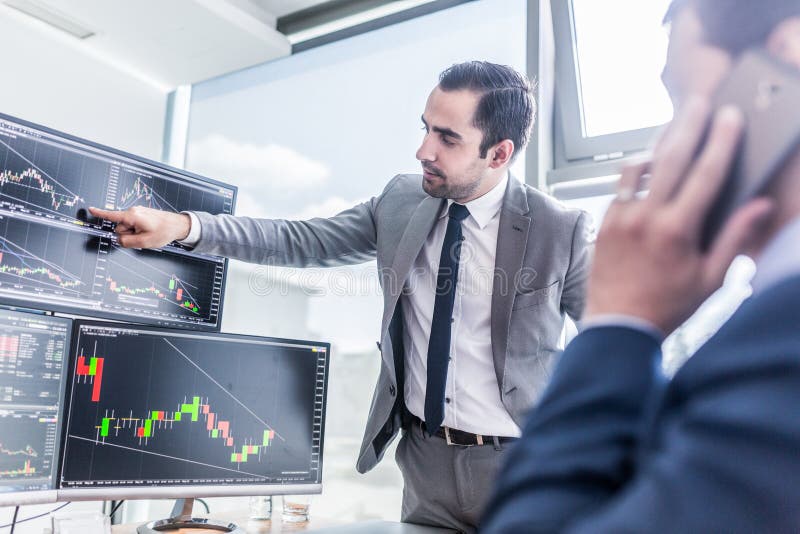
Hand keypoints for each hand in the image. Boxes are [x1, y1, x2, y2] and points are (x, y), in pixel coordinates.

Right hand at [88, 206, 191, 248]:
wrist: (178, 225)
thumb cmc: (163, 232)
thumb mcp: (143, 242)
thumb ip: (127, 242)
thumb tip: (118, 240)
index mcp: (132, 216)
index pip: (112, 215)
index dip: (100, 213)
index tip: (89, 209)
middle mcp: (133, 211)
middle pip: (120, 228)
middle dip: (127, 235)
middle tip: (143, 236)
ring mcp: (138, 213)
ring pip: (127, 228)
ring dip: (134, 233)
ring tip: (148, 233)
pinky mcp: (141, 215)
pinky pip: (134, 226)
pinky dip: (138, 231)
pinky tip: (149, 231)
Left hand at [584, 97, 773, 334]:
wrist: (617, 326)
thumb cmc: (668, 306)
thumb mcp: (711, 279)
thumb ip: (736, 239)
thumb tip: (760, 205)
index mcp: (678, 230)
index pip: (705, 173)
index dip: (721, 141)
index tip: (731, 116)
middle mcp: (646, 218)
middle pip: (671, 158)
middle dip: (689, 125)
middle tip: (700, 101)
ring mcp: (620, 218)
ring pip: (640, 167)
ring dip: (659, 141)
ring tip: (674, 123)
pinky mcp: (604, 223)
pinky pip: (621, 186)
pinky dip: (636, 169)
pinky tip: (648, 159)